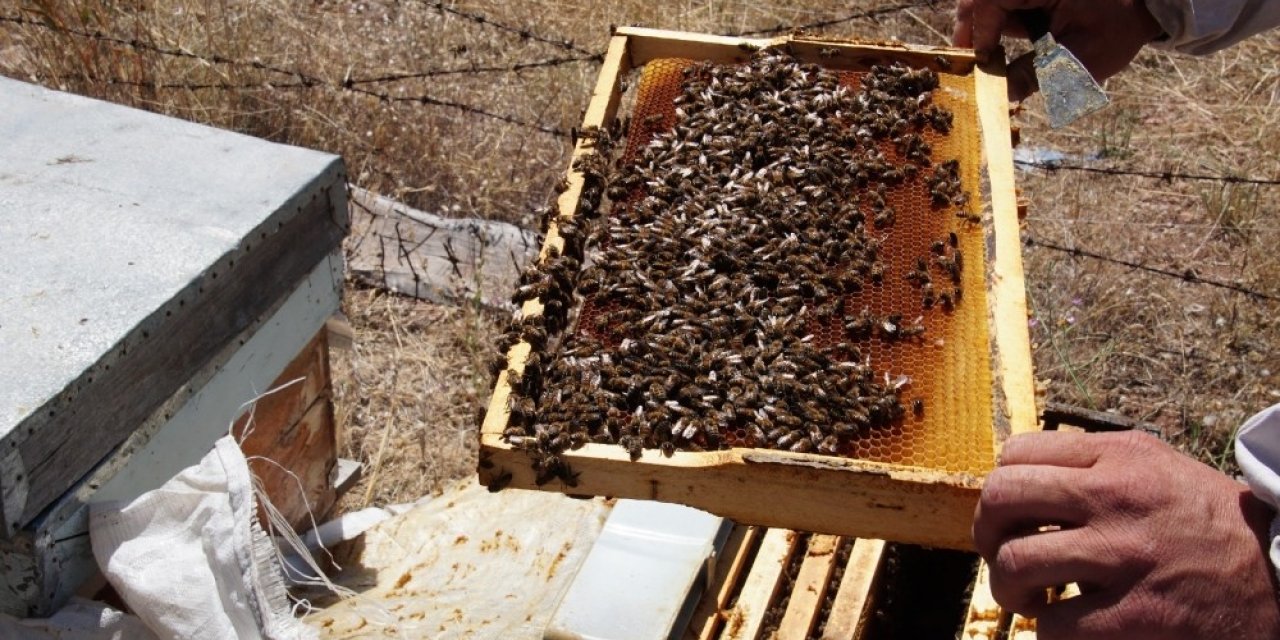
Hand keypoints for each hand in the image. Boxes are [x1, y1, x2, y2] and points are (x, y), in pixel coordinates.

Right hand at [953, 0, 1163, 100]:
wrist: (1152, 3)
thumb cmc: (1119, 26)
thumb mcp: (1076, 60)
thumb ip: (1033, 76)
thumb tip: (1000, 96)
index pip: (990, 0)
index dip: (978, 32)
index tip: (980, 61)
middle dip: (972, 26)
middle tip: (968, 58)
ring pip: (992, 0)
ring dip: (985, 25)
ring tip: (984, 56)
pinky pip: (1009, 3)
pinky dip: (1001, 21)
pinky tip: (1000, 45)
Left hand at [974, 430, 1279, 638]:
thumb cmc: (1208, 526)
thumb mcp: (1156, 469)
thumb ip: (1094, 465)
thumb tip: (1019, 478)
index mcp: (1120, 456)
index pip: (1017, 455)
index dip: (1000, 490)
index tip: (1011, 516)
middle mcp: (1117, 496)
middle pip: (1001, 498)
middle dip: (985, 533)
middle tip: (1001, 555)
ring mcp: (1125, 555)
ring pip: (1014, 562)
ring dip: (1008, 587)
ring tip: (1029, 598)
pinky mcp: (1137, 615)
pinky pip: (1053, 625)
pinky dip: (1047, 631)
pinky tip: (1066, 626)